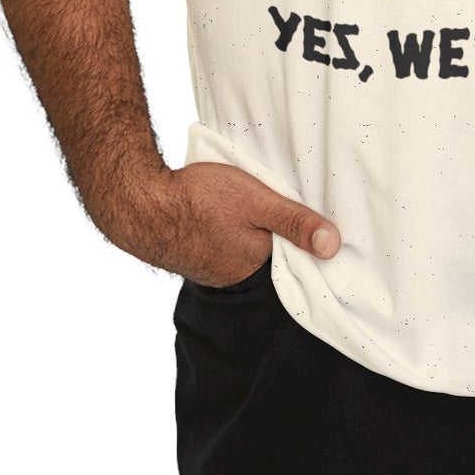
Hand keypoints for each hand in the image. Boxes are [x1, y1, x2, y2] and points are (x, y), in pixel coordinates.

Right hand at [94, 159, 340, 286]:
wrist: (141, 203)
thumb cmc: (199, 199)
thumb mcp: (257, 201)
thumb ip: (293, 221)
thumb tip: (333, 246)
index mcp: (256, 264)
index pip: (294, 258)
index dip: (304, 239)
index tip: (316, 221)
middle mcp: (235, 274)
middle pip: (270, 253)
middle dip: (279, 235)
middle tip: (286, 206)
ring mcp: (213, 267)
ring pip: (247, 248)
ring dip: (253, 231)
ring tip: (256, 208)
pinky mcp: (196, 254)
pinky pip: (224, 245)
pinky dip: (231, 231)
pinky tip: (228, 214)